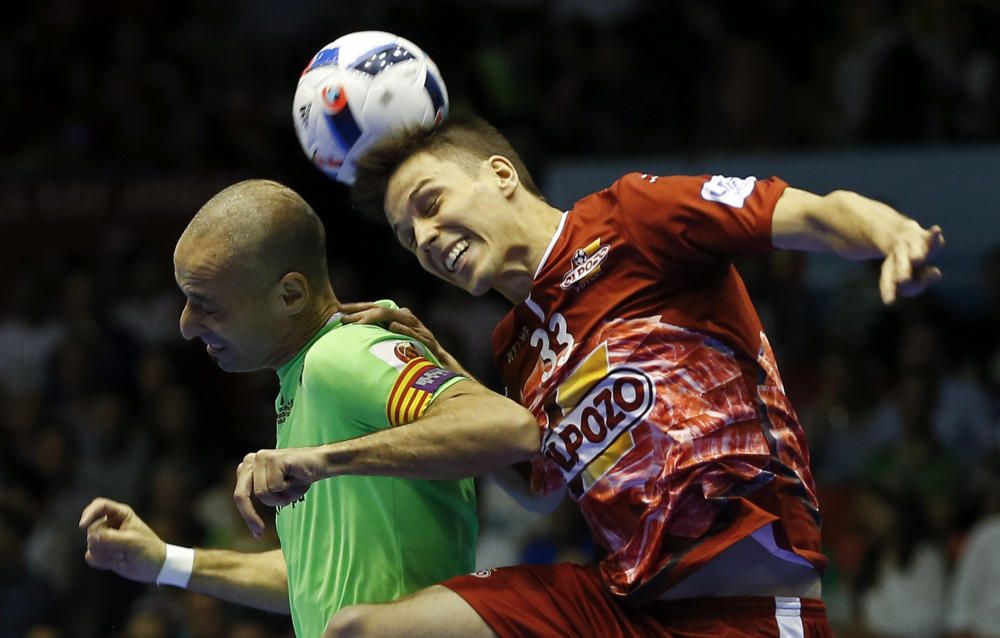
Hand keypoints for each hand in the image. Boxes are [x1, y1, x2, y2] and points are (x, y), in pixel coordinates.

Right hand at [79, 498, 165, 582]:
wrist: (154, 567)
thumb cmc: (148, 549)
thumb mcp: (133, 542)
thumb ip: (112, 538)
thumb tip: (91, 537)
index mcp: (121, 514)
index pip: (100, 506)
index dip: (89, 513)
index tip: (82, 525)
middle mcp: (110, 524)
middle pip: (92, 529)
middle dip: (104, 543)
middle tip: (123, 550)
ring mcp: (105, 538)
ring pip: (90, 544)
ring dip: (105, 553)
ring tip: (122, 556)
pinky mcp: (102, 552)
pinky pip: (90, 556)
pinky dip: (101, 561)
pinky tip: (115, 563)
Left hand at [234, 447, 326, 537]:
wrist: (320, 463)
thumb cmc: (299, 478)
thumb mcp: (276, 492)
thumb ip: (262, 496)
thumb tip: (252, 521)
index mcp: (248, 466)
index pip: (239, 495)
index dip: (247, 515)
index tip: (258, 533)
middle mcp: (251, 459)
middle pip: (241, 495)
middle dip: (250, 515)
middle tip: (259, 533)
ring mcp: (262, 457)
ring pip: (262, 493)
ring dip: (280, 497)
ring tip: (290, 485)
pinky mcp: (273, 458)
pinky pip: (274, 486)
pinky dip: (286, 488)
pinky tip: (293, 477)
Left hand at [340, 302, 466, 374]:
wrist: (444, 374)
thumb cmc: (417, 363)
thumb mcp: (395, 350)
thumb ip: (380, 343)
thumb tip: (354, 344)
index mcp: (400, 321)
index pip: (376, 308)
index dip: (357, 307)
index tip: (338, 310)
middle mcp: (410, 322)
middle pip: (384, 310)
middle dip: (363, 312)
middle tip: (343, 318)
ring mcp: (420, 331)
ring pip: (398, 317)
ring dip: (378, 318)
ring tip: (360, 322)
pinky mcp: (429, 343)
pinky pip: (415, 333)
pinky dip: (404, 329)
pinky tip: (392, 327)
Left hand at [879, 223, 944, 303]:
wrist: (898, 235)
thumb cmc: (905, 263)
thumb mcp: (910, 276)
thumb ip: (921, 280)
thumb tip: (936, 273)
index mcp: (891, 266)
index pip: (889, 278)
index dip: (889, 289)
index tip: (889, 302)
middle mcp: (899, 254)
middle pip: (900, 263)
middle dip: (902, 271)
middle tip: (903, 281)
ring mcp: (910, 244)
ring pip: (914, 249)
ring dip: (916, 254)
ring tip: (916, 260)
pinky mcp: (923, 235)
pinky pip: (930, 236)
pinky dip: (934, 234)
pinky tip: (936, 229)